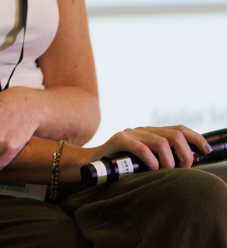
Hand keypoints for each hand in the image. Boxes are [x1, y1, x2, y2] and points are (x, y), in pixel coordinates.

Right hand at [84, 125, 210, 171]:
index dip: (195, 138)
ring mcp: (130, 133)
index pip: (179, 129)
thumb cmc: (122, 164)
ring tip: (164, 171)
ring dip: (168, 161)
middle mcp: (143, 129)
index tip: (206, 150)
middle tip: (181, 169)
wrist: (93, 163)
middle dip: (184, 155)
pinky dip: (151, 161)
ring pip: (161, 142)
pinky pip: (141, 148)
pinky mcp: (119, 140)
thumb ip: (162, 158)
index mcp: (151, 132)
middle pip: (174, 135)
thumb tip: (187, 164)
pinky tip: (151, 169)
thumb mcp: (146, 160)